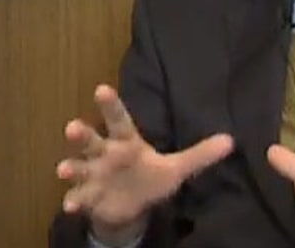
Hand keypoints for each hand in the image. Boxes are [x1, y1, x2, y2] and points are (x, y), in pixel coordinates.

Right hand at [57, 84, 234, 242]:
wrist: (129, 206)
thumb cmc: (149, 176)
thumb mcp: (176, 167)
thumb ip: (200, 155)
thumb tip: (231, 141)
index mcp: (126, 142)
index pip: (119, 119)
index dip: (111, 104)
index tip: (101, 88)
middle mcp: (106, 155)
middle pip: (92, 140)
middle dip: (81, 134)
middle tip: (72, 127)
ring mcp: (94, 176)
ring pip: (79, 167)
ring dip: (71, 167)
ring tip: (64, 169)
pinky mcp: (90, 197)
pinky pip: (79, 198)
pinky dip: (74, 201)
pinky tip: (71, 204)